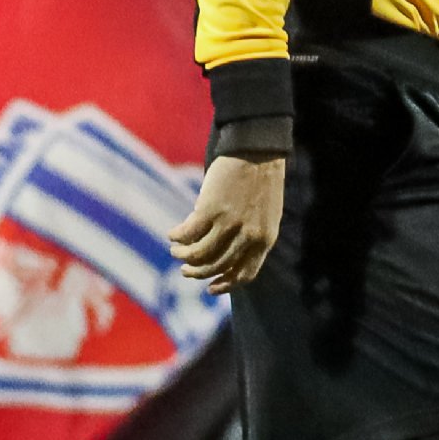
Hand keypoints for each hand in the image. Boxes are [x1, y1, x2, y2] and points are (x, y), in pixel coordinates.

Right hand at [169, 154, 284, 292]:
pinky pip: (187, 234)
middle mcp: (248, 236)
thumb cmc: (261, 180)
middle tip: (185, 270)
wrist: (258, 150)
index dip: (225, 285)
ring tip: (176, 251)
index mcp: (265, 239)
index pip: (245, 274)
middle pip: (216, 267)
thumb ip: (251, 236)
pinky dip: (176, 237)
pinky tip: (172, 234)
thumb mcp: (265, 214)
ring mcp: (229, 224)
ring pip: (199, 254)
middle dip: (197, 272)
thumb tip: (226, 254)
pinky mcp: (210, 210)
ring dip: (183, 255)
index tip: (209, 289)